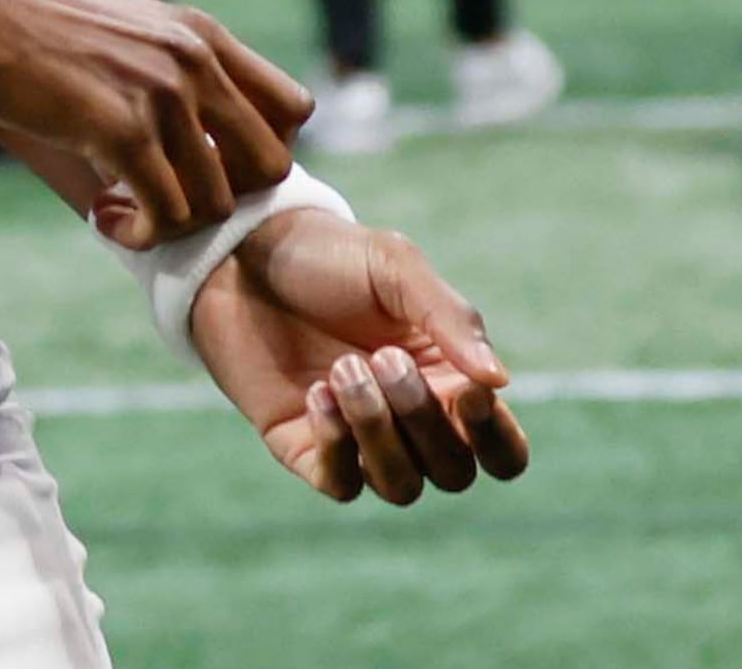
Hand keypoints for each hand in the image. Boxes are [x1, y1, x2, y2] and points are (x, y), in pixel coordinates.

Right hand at [0, 0, 309, 243]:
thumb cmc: (27, 23)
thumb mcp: (127, 28)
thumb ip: (173, 67)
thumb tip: (195, 131)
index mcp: (202, 34)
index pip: (293, 110)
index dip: (260, 151)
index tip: (210, 164)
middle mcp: (196, 61)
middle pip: (271, 166)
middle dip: (228, 197)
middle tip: (174, 197)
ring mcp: (163, 96)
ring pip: (218, 202)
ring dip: (175, 223)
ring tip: (128, 211)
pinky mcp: (121, 131)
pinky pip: (166, 216)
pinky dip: (141, 234)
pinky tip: (107, 218)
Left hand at [193, 208, 532, 504]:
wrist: (239, 255)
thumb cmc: (327, 257)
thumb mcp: (394, 266)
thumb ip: (450, 318)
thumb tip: (499, 381)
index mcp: (449, 382)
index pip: (502, 450)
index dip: (496, 437)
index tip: (469, 394)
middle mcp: (410, 422)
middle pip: (454, 470)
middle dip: (424, 420)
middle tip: (383, 357)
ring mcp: (358, 439)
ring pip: (402, 485)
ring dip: (379, 433)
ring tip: (343, 369)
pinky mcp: (305, 447)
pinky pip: (343, 484)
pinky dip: (338, 446)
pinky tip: (316, 394)